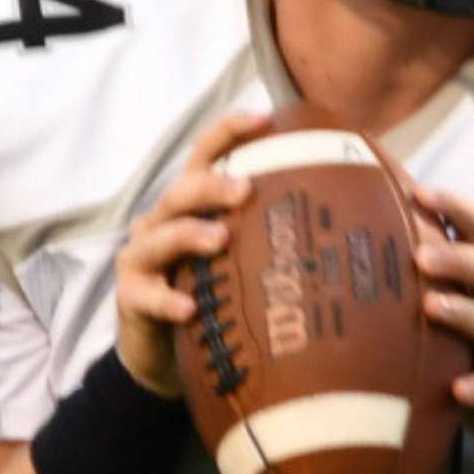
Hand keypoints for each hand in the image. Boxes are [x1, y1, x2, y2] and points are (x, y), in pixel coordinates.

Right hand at [113, 111, 272, 396]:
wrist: (162, 355)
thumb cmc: (212, 295)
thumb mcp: (237, 258)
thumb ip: (269, 235)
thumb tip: (343, 217)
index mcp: (190, 204)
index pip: (205, 154)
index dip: (230, 130)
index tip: (266, 117)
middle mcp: (160, 221)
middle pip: (182, 191)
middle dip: (211, 185)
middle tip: (245, 189)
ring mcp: (141, 258)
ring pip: (161, 236)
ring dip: (190, 235)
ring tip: (221, 239)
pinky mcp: (130, 297)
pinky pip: (147, 295)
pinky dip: (168, 300)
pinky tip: (189, 309)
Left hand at [411, 186, 473, 470]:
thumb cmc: (469, 342)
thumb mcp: (454, 301)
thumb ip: (423, 274)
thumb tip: (360, 233)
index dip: (452, 207)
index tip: (418, 192)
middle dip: (454, 258)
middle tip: (418, 257)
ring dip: (462, 312)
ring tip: (431, 308)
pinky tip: (457, 390)